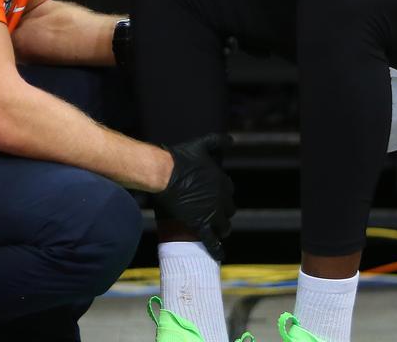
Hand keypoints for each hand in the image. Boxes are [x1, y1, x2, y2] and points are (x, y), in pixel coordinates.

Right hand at [151, 134, 235, 259]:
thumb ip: (217, 141)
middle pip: (228, 211)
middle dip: (223, 214)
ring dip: (221, 230)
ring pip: (223, 226)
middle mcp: (220, 198)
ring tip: (217, 233)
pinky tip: (220, 256)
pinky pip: (212, 241)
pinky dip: (217, 250)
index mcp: (222, 181)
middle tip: (216, 217)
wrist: (164, 172)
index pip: (228, 192)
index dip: (222, 196)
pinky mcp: (200, 224)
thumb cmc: (180, 158)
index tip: (217, 199)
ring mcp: (211, 213)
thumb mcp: (201, 145)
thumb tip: (231, 139)